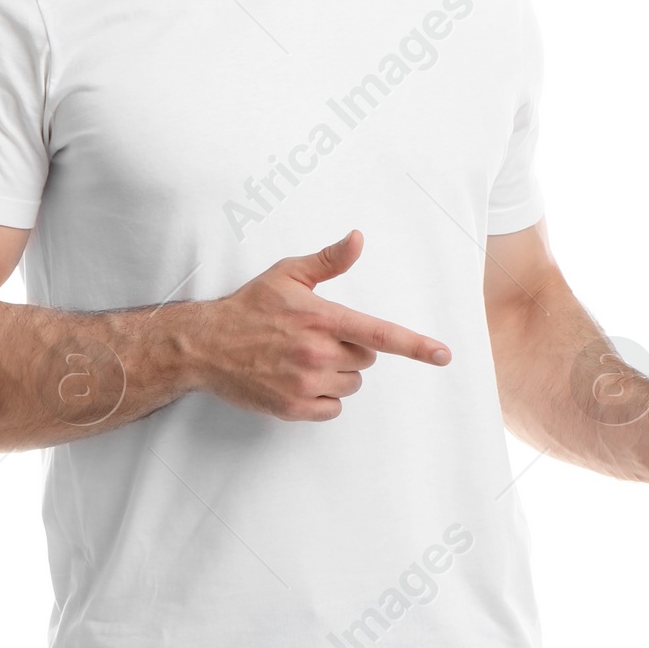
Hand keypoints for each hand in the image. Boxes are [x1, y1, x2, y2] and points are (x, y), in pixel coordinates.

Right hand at [186, 230, 450, 421]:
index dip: (416, 345)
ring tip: (303, 359)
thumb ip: (328, 260)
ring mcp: (305, 382)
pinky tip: (298, 381)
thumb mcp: (287, 275)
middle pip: (366, 360)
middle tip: (318, 339)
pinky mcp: (293, 407)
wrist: (205, 346)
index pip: (380, 334)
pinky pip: (332, 408)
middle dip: (351, 350)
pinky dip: (323, 398)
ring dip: (337, 374)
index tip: (443, 355)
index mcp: (322, 318)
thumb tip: (358, 238)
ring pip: (351, 384)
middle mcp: (317, 352)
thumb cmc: (249, 308)